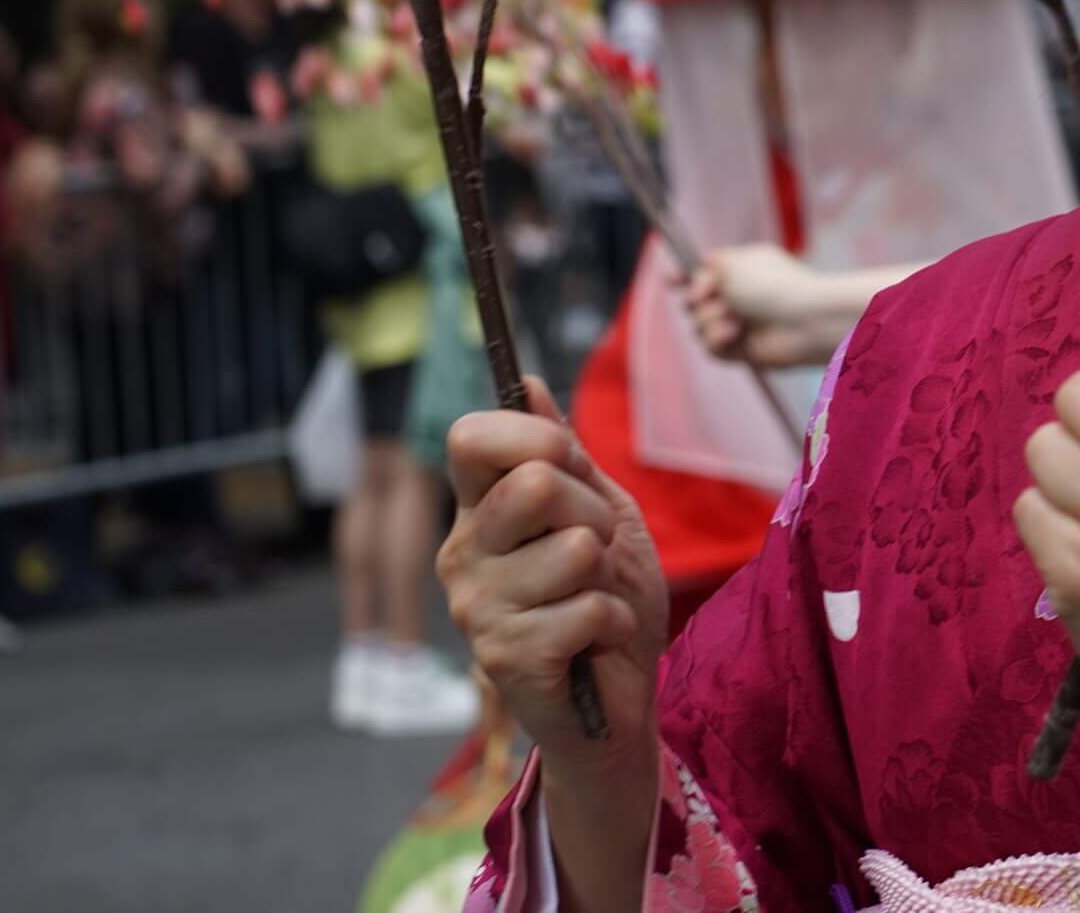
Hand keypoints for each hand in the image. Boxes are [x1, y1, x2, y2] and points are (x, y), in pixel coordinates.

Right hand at [441, 377, 668, 775]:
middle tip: (596, 551)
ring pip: (573, 549)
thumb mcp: (597, 511)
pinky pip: (588, 608)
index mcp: (478, 510)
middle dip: (593, 512)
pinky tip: (596, 640)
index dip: (534, 435)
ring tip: (592, 599)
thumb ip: (563, 453)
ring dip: (607, 574)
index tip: (570, 463)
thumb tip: (526, 382)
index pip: (470, 437)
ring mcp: (476, 608)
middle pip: (534, 482)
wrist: (617, 698)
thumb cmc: (605, 596)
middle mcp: (462, 554)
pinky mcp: (505, 658)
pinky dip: (614, 622)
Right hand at [683, 246, 838, 369]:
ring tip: (734, 320)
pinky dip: (719, 340)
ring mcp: (739, 322)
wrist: (802, 323)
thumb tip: (695, 275)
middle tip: (708, 298)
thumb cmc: (772, 287)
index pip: (706, 271)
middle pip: (695, 300)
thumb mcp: (733, 264)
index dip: (685, 277)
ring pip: (699, 325)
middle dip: (698, 300)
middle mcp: (739, 295)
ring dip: (710, 321)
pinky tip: (734, 336)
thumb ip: (709, 266)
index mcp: (741, 269)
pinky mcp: (740, 348)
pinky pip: (710, 346)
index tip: (670, 280)